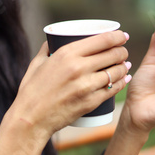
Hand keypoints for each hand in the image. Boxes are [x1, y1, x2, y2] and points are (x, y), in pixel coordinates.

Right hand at [9, 31, 130, 137]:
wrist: (31, 119)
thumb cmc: (31, 90)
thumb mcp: (37, 64)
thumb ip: (46, 49)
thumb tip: (51, 40)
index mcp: (66, 53)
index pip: (103, 40)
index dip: (117, 36)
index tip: (122, 36)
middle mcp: (79, 67)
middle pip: (113, 54)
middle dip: (122, 51)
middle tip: (122, 52)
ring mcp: (86, 86)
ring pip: (116, 72)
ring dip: (124, 67)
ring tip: (124, 65)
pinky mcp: (91, 102)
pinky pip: (113, 89)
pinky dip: (121, 82)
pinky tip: (123, 79)